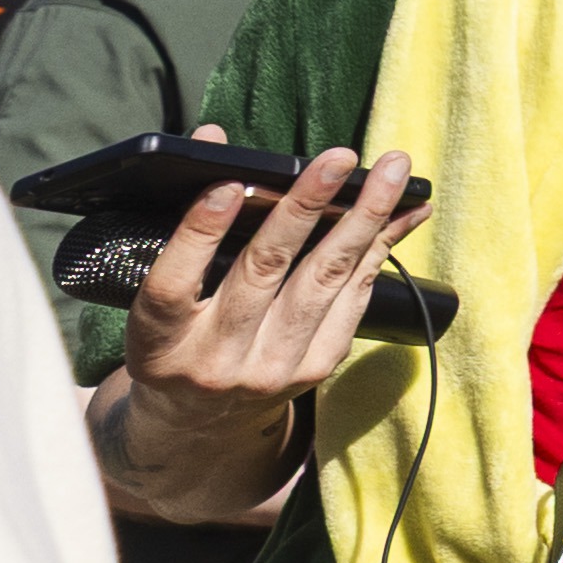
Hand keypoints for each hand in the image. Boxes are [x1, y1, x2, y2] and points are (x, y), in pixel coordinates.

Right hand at [93, 143, 422, 515]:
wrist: (196, 424)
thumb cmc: (178, 336)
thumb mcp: (162, 294)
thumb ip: (186, 217)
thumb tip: (217, 138)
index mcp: (159, 339)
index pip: (172, 285)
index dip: (197, 236)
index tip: (226, 186)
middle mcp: (212, 360)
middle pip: (263, 273)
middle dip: (305, 208)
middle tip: (339, 157)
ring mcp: (268, 371)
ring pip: (322, 282)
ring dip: (364, 221)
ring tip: (393, 172)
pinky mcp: (313, 370)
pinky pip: (353, 299)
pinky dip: (380, 250)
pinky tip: (403, 213)